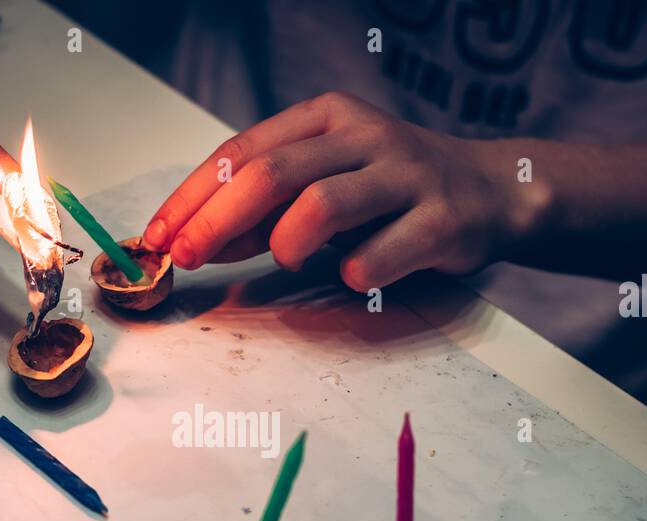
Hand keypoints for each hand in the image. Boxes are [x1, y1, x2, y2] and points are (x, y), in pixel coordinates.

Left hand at [142, 92, 547, 290]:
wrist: (491, 191)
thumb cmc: (389, 193)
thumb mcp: (322, 185)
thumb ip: (262, 211)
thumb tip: (192, 241)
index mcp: (325, 118)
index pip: (241, 152)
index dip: (191, 198)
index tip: (155, 237)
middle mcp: (362, 135)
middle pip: (271, 174)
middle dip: (216, 221)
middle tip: (186, 258)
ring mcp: (405, 173)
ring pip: (321, 204)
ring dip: (286, 244)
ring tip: (287, 260)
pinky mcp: (440, 220)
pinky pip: (376, 256)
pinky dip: (351, 275)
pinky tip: (354, 276)